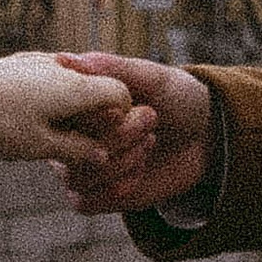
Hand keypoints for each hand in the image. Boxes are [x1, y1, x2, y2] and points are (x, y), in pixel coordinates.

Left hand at [0, 50, 131, 164]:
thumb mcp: (38, 145)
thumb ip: (76, 150)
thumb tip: (103, 156)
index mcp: (76, 88)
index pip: (121, 95)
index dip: (122, 120)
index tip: (105, 142)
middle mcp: (65, 68)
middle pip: (99, 90)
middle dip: (96, 119)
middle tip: (76, 146)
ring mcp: (42, 62)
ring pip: (73, 85)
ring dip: (72, 111)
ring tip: (48, 136)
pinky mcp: (22, 64)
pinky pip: (51, 80)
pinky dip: (52, 100)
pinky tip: (28, 118)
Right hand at [54, 54, 216, 212]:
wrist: (203, 137)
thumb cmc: (175, 98)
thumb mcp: (152, 77)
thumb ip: (111, 69)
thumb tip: (65, 59)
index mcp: (74, 101)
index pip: (59, 112)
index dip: (91, 115)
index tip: (123, 108)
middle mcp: (69, 133)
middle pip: (66, 147)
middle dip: (114, 137)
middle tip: (150, 117)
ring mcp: (78, 165)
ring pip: (74, 177)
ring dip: (117, 164)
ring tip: (149, 141)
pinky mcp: (92, 194)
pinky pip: (83, 201)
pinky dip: (114, 189)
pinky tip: (140, 170)